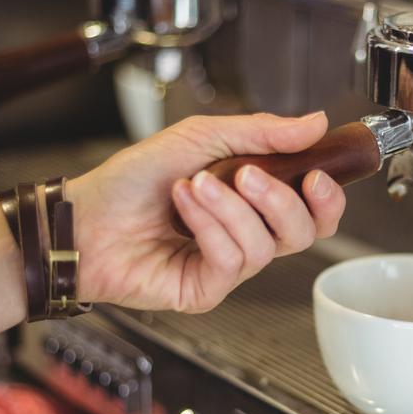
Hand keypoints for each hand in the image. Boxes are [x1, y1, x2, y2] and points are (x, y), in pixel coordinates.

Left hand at [68, 112, 345, 312]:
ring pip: (265, 246)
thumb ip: (261, 132)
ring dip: (230, 208)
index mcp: (254, 202)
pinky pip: (232, 261)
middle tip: (249, 176)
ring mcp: (227, 266)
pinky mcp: (206, 290)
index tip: (317, 174)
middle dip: (283, 201)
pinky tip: (183, 206)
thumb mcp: (201, 137)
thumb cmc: (133, 180)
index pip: (313, 211)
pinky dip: (209, 227)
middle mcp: (246, 235)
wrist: (85, 215)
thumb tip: (314, 123)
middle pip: (304, 234)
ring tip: (194, 185)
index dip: (327, 198)